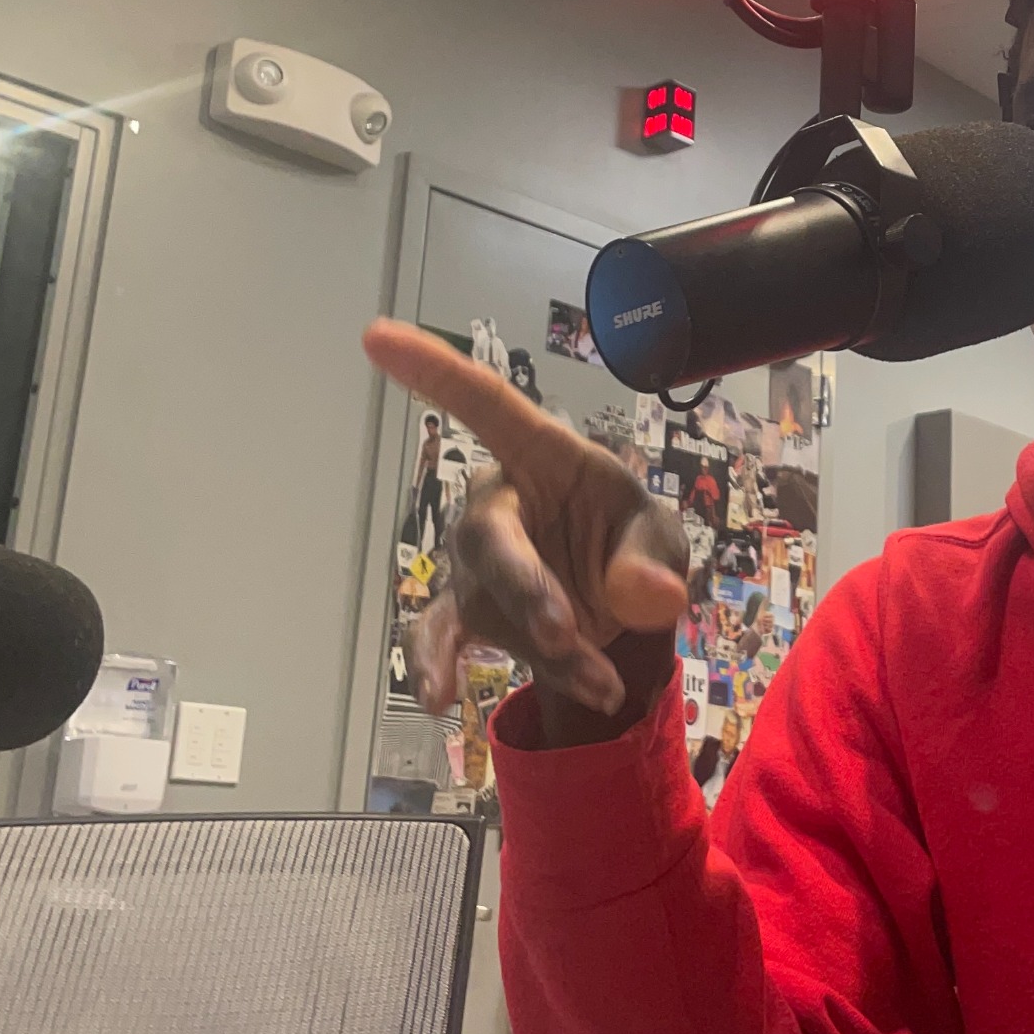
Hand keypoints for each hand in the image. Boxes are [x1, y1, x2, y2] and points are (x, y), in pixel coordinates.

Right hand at [362, 322, 687, 731]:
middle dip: (529, 589)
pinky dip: (439, 666)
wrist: (618, 610)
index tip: (376, 334)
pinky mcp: (466, 613)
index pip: (485, 403)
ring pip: (493, 605)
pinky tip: (440, 699)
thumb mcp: (658, 540)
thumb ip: (652, 560)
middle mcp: (497, 503)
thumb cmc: (630, 543)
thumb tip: (649, 597)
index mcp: (542, 455)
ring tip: (601, 684)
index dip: (435, 371)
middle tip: (567, 633)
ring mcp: (474, 562)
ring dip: (547, 650)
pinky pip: (440, 636)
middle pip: (491, 537)